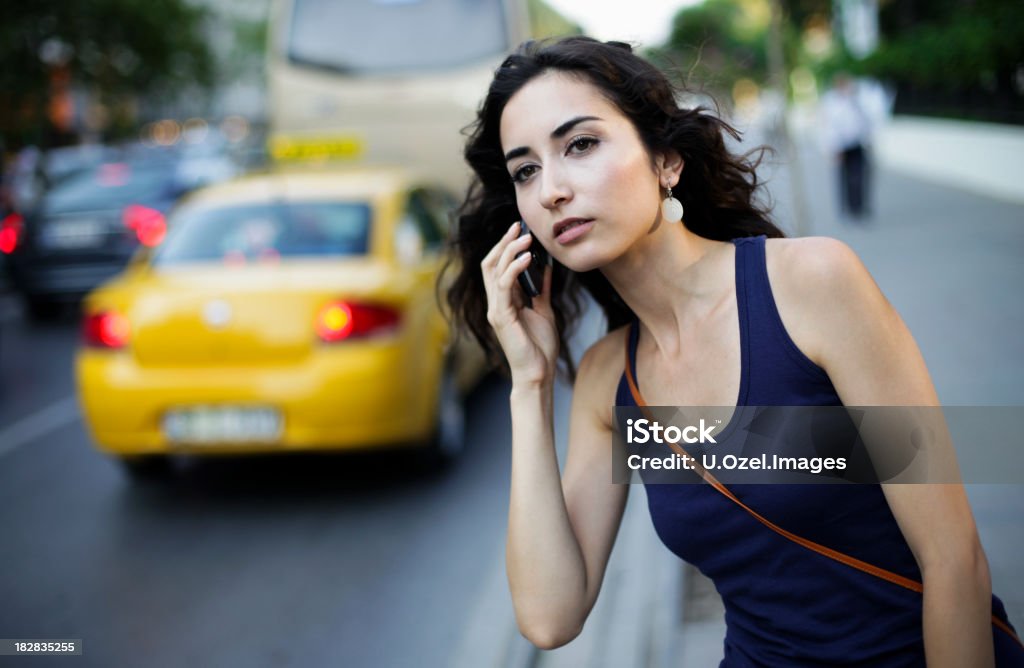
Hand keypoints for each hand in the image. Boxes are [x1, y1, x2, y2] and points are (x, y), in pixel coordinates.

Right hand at [481, 222, 558, 386]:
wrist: (538, 372)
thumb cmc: (539, 347)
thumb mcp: (544, 310)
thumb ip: (541, 289)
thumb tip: (546, 267)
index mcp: (504, 300)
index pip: (498, 266)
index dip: (506, 246)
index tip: (520, 229)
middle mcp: (495, 302)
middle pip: (491, 263)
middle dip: (504, 242)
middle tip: (518, 225)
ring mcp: (496, 309)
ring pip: (494, 270)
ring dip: (510, 250)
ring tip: (526, 237)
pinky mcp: (500, 316)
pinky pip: (504, 286)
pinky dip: (514, 268)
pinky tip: (528, 257)